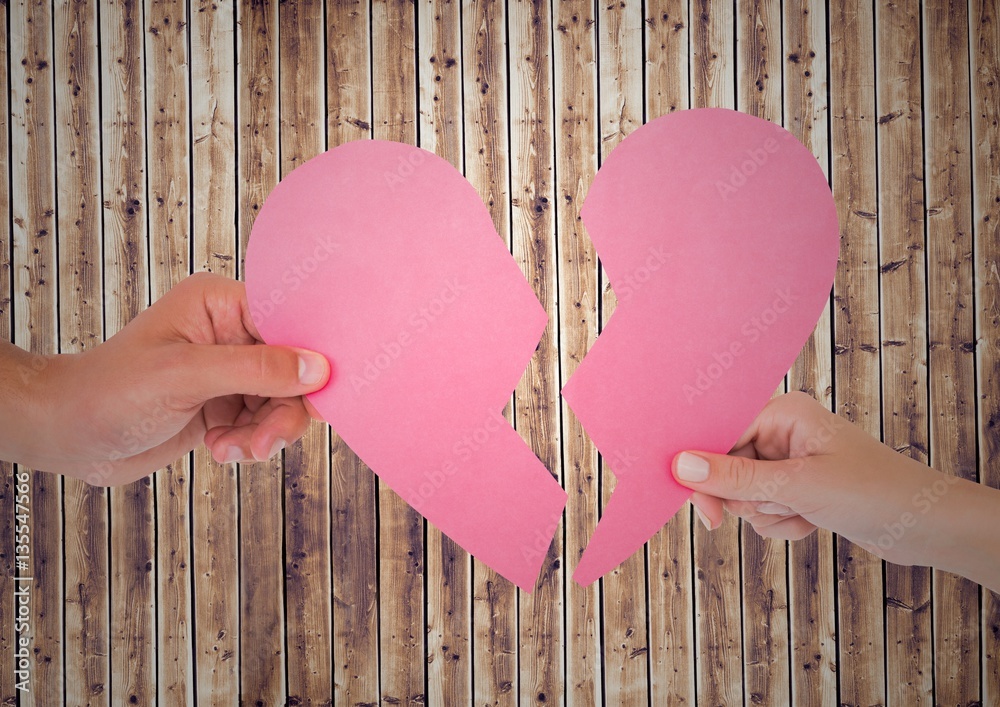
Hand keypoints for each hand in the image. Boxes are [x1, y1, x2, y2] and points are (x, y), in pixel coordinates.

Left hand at [1, 272, 329, 485]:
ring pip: (282, 402)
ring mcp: (228, 371)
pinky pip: (263, 424)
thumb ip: (255, 370)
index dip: (310, 355)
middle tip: (265, 442)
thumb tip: (317, 367)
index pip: (289, 321)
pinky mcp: (224, 404)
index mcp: (220, 305)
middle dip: (283, 410)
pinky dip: (248, 443)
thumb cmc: (108, 392)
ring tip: (234, 449)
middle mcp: (230, 334)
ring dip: (264, 433)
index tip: (322, 391)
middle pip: (293, 369)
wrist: (66, 435)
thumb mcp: (184, 377)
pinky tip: (219, 449)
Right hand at [670, 391, 999, 591]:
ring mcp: (789, 461)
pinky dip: (782, 523)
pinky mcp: (797, 488)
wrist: (926, 526)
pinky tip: (812, 523)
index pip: (720, 434)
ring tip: (806, 514)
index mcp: (783, 412)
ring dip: (769, 514)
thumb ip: (736, 478)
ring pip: (744, 494)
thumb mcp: (798, 486)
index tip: (704, 508)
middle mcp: (783, 431)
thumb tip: (681, 466)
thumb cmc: (874, 492)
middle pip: (727, 467)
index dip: (705, 470)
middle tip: (772, 511)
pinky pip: (763, 510)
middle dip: (747, 498)